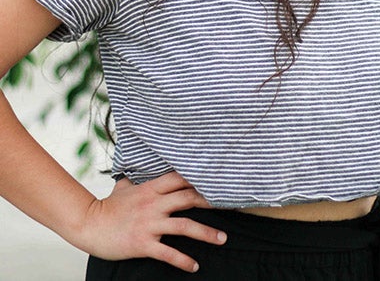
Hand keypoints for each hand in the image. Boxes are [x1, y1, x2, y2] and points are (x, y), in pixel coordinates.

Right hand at [78, 171, 226, 272]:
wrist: (89, 225)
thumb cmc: (107, 207)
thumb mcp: (123, 188)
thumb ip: (134, 181)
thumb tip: (134, 174)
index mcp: (151, 189)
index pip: (179, 179)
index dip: (198, 179)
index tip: (216, 180)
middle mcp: (154, 204)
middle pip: (188, 199)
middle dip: (210, 202)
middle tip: (230, 206)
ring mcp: (150, 224)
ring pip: (184, 226)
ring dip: (206, 233)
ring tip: (222, 239)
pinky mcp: (144, 243)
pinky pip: (168, 252)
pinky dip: (183, 260)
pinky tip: (194, 265)